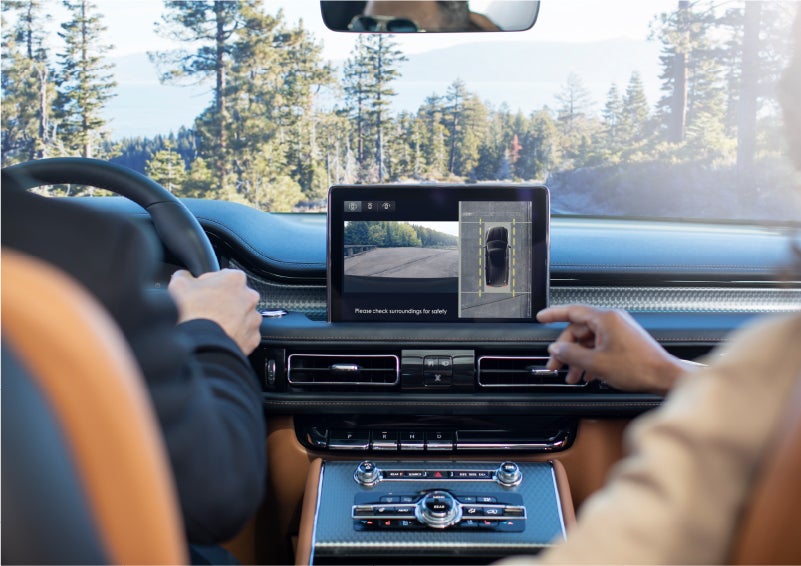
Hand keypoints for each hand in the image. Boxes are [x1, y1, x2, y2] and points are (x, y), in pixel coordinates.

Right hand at [168, 269, 261, 354]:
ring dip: (230, 320)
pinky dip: (235, 336)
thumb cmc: (192, 312)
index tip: (200, 294)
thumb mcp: (179, 284)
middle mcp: (250, 297)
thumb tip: (185, 276)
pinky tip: (221, 337)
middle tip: (205, 312)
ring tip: (212, 326)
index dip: (209, 286)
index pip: (223, 277)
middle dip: (222, 303)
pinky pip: (244, 335)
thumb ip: (185, 275)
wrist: (200, 344)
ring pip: (242, 317)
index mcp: (235, 278)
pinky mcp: (252, 338)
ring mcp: (253, 319)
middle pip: (235, 297)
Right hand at [536, 305, 690, 394]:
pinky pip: (599, 347)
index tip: (541, 317)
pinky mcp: (623, 342)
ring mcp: (618, 331)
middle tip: (556, 364)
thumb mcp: (596, 363)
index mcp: (605, 319)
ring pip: (588, 341)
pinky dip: (589, 359)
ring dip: (577, 358)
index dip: (554, 314)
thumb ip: (572, 354)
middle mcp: (612, 321)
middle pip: (578, 330)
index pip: (572, 311)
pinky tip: (586, 375)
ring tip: (571, 376)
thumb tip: (556, 348)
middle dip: (565, 349)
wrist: (664, 376)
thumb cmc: (639, 368)